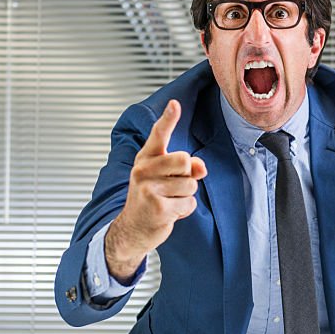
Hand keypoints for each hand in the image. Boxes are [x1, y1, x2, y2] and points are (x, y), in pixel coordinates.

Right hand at [105, 100, 206, 280]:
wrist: (132, 229)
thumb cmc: (150, 199)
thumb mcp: (165, 178)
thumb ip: (186, 167)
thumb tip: (201, 168)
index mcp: (146, 159)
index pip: (158, 134)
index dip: (168, 119)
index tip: (175, 104)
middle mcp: (143, 170)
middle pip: (184, 159)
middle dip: (187, 174)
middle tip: (172, 186)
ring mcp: (149, 188)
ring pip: (190, 184)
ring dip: (185, 196)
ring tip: (169, 201)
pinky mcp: (157, 207)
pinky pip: (188, 203)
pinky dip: (184, 210)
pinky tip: (169, 212)